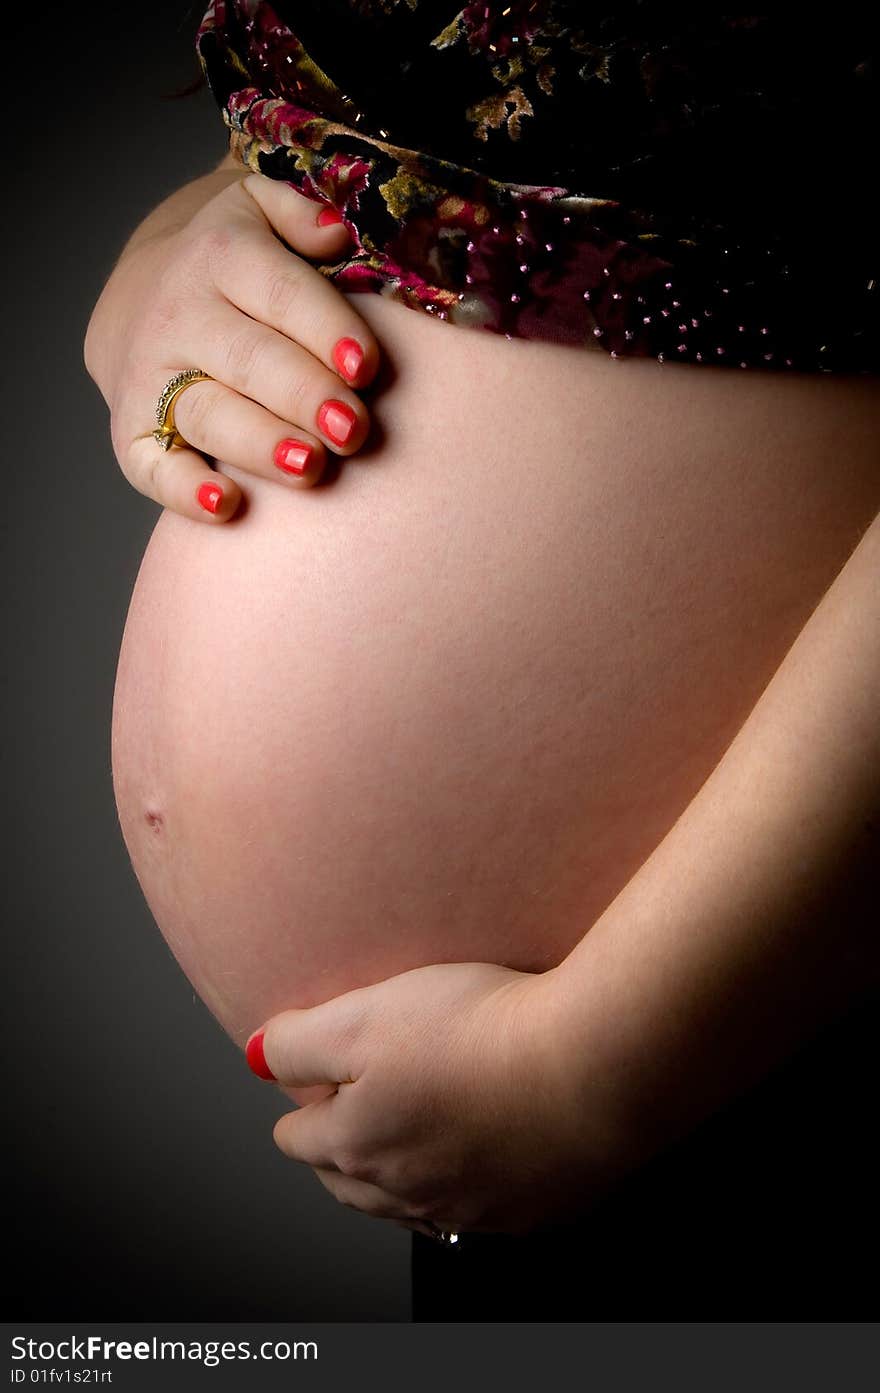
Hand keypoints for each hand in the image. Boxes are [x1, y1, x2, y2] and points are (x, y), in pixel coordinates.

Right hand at [84, 172, 380, 521]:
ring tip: (310, 466)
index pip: (280, 293)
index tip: (367, 366)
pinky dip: (184, 491)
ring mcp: (153, 377)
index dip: (324, 329)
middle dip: (303, 396)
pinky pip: (152, 467)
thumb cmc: (237, 266)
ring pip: (208, 414)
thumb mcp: (261, 211)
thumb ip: (301, 213)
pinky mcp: (133, 432)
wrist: (145, 296)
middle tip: (353, 429)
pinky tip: (226, 506)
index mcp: (222, 256)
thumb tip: (335, 235)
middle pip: (248, 360)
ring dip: (260, 444)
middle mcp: (181, 316)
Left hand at [247, 963, 628, 1236]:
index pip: (298, 1138)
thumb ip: (299, 1040)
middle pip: (347, 1182)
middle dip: (342, 1145)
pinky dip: (468, 1182)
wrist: (592, 1066)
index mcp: (355, 1146)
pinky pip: (478, 1209)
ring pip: (409, 1205)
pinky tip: (484, 1148)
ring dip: (402, 1171)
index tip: (322, 1076)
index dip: (305, 1100)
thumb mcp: (364, 1014)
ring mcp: (470, 1211)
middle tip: (360, 1102)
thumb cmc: (478, 1031)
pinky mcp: (530, 1211)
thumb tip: (257, 1054)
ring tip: (415, 1130)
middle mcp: (405, 1194)